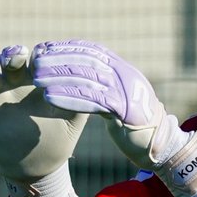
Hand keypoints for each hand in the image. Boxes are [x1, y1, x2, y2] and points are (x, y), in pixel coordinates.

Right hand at [0, 44, 88, 182]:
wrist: (39, 167)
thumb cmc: (59, 138)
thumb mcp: (74, 118)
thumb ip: (82, 100)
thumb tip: (96, 85)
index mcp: (37, 80)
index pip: (35, 56)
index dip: (38, 53)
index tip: (44, 58)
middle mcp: (15, 83)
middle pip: (7, 56)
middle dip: (11, 54)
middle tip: (17, 61)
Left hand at [31, 39, 196, 196]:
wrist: (162, 148)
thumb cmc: (135, 127)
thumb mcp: (118, 101)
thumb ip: (103, 87)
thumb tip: (78, 75)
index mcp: (124, 70)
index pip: (92, 50)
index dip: (67, 47)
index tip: (44, 48)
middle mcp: (127, 76)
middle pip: (88, 60)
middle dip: (59, 59)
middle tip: (34, 60)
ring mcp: (128, 92)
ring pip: (89, 78)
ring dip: (60, 77)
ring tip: (37, 79)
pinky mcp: (126, 111)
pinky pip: (93, 101)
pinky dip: (70, 98)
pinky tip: (49, 99)